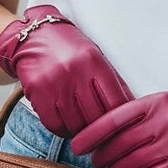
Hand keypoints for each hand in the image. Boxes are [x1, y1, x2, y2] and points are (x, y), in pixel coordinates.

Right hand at [0, 5, 133, 136]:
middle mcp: (75, 71)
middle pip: (96, 117)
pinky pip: (54, 125)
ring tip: (83, 126)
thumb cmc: (70, 48)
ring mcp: (55, 83)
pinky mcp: (37, 93)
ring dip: (81, 132)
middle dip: (100, 129)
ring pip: (75, 125)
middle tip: (101, 133)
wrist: (35, 35)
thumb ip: (113, 82)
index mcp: (94, 61)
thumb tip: (132, 108)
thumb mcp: (95, 56)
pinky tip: (66, 124)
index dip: (120, 120)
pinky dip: (63, 130)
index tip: (120, 128)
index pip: (115, 102)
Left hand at [71, 82, 167, 167]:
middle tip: (95, 161)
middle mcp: (163, 121)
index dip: (92, 134)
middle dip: (103, 155)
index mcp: (156, 101)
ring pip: (132, 162)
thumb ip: (144, 112)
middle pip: (120, 144)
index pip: (114, 119)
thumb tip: (112, 130)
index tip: (78, 144)